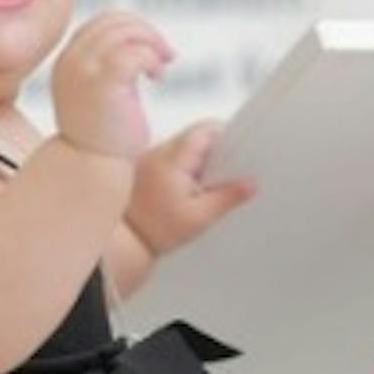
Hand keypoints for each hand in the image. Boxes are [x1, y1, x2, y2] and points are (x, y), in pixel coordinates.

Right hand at [51, 10, 173, 160]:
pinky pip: (134, 53)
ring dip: (153, 43)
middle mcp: (72, 61)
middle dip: (147, 32)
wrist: (93, 166)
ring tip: (161, 66)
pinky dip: (152, 59)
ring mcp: (85, 72)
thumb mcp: (101, 89)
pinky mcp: (104, 85)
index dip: (133, 27)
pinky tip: (157, 77)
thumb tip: (139, 40)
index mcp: (69, 60)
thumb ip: (110, 62)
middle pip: (115, 21)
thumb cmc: (104, 134)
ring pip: (126, 31)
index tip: (151, 48)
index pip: (102, 22)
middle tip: (165, 54)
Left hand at [126, 120, 258, 256]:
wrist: (123, 243)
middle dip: (216, 150)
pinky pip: (173, 158)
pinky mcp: (147, 170)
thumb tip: (251, 184)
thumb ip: (228, 198)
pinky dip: (187, 167)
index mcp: (174, 159)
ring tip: (211, 183)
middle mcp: (160, 153)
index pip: (205, 130)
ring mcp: (151, 160)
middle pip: (196, 136)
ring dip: (201, 159)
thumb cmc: (156, 231)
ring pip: (185, 147)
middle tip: (229, 171)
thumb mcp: (199, 217)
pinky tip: (194, 189)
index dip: (226, 135)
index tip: (240, 149)